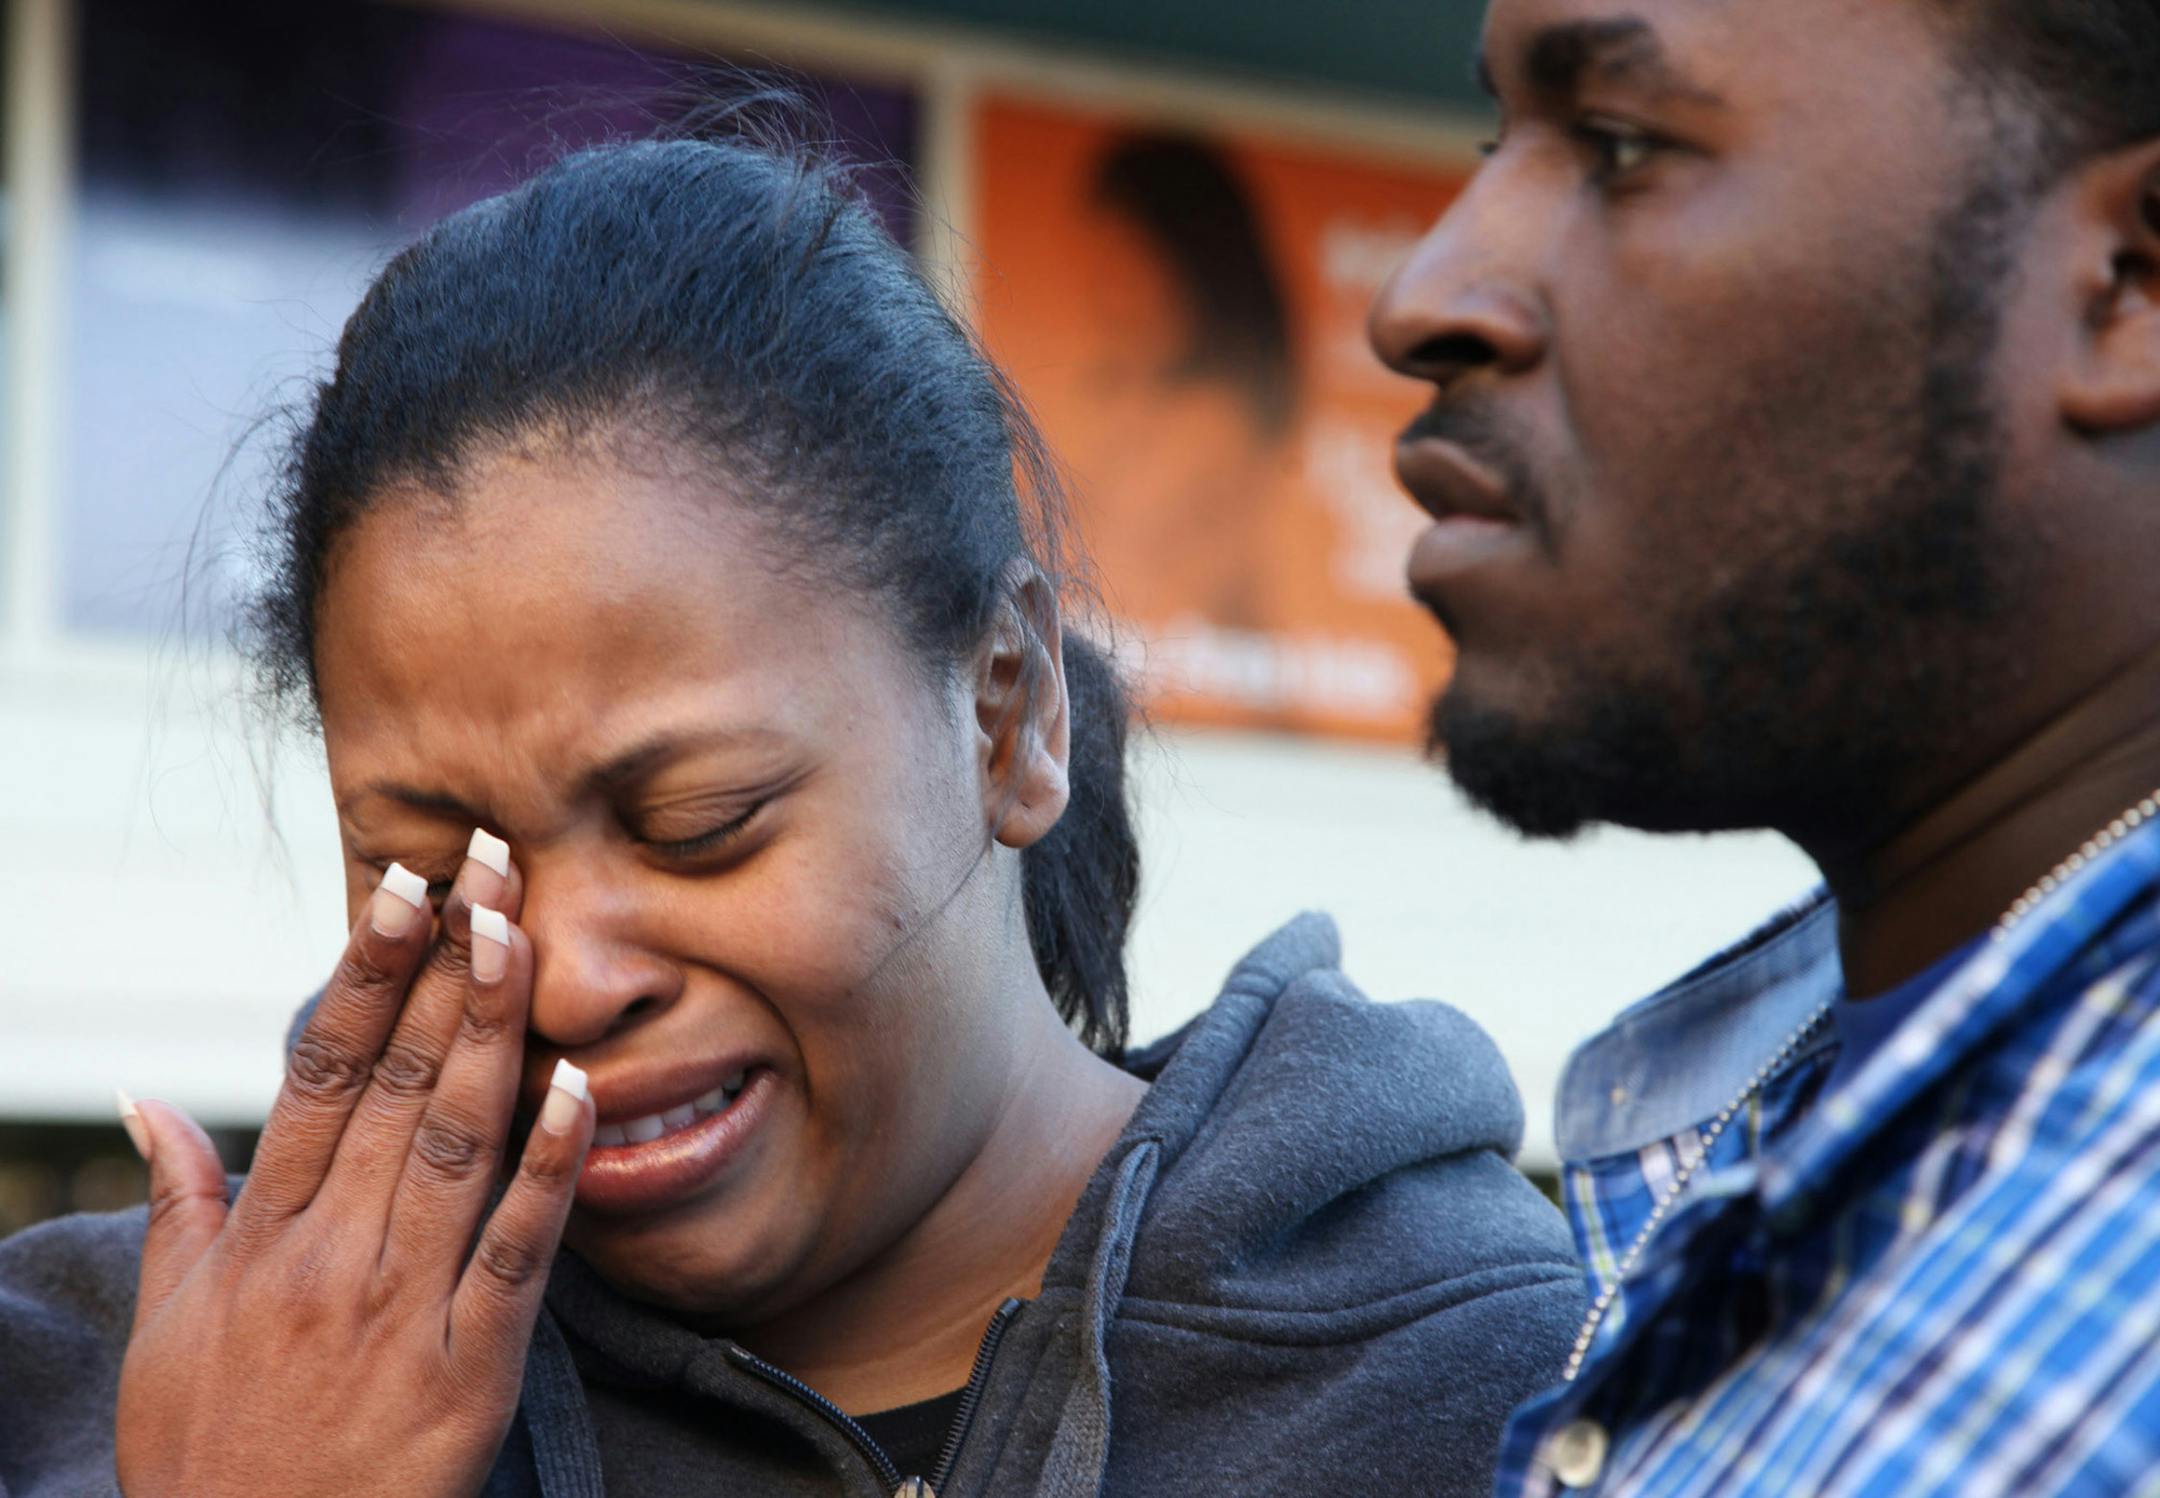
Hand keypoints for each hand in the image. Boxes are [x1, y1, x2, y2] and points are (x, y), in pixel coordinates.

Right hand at [114, 838, 590, 1497]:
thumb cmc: (207, 1454)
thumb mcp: (164, 1328)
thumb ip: (175, 1204)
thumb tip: (150, 1099)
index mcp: (263, 1233)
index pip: (322, 1071)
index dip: (364, 969)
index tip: (400, 885)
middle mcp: (333, 1253)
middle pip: (401, 1080)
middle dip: (448, 962)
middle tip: (493, 861)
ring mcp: (404, 1306)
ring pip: (457, 1141)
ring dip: (493, 1030)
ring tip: (525, 931)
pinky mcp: (472, 1367)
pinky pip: (520, 1252)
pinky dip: (548, 1169)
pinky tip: (578, 1089)